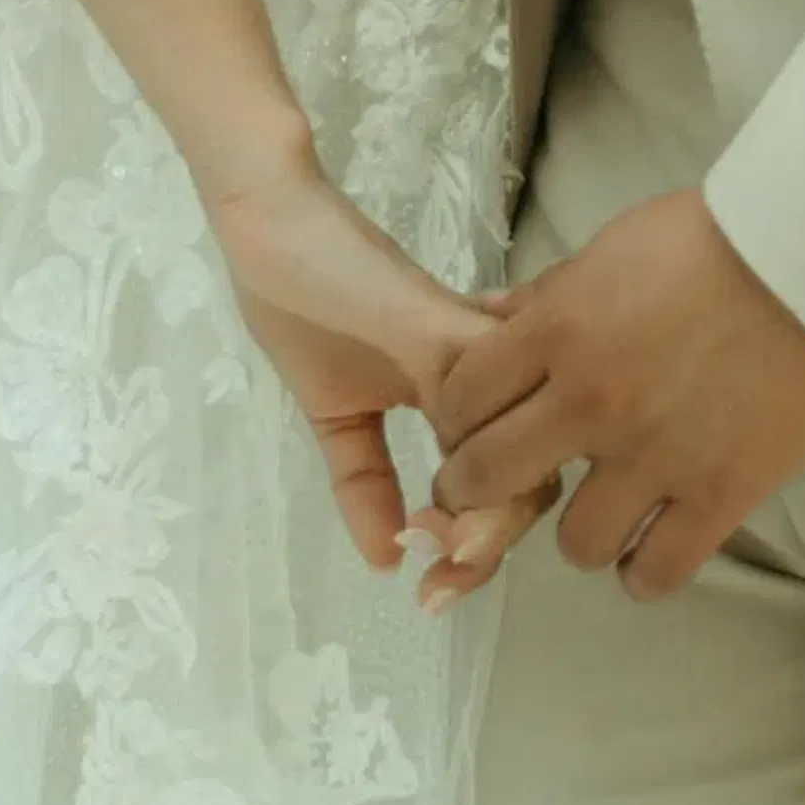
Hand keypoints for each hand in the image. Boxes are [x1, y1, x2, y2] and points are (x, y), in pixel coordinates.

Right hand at [202, 154, 502, 584]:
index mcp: (459, 391)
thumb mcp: (334, 412)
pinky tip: (439, 487)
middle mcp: (480, 368)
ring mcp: (464, 342)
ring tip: (442, 548)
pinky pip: (481, 386)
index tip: (432, 590)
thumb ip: (363, 480)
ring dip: (490, 507)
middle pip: (535, 465)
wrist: (270, 214)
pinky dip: (470, 449)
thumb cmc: (302, 295)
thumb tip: (388, 560)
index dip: (478, 546)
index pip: (507, 478)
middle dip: (492, 543)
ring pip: (524, 431)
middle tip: (443, 579)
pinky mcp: (435, 319)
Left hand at [425, 188, 804, 600]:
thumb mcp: (615, 246)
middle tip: (497, 488)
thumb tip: (485, 319)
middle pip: (485, 478)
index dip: (452, 420)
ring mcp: (655, 457)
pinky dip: (644, 568)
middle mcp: (592, 400)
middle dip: (473, 490)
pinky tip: (653, 541)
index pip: (459, 399)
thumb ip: (548, 295)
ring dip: (581, 531)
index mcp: (560, 329)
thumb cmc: (716, 237)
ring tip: (604, 509)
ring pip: (573, 544)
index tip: (467, 427)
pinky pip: (654, 572)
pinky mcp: (719, 495)